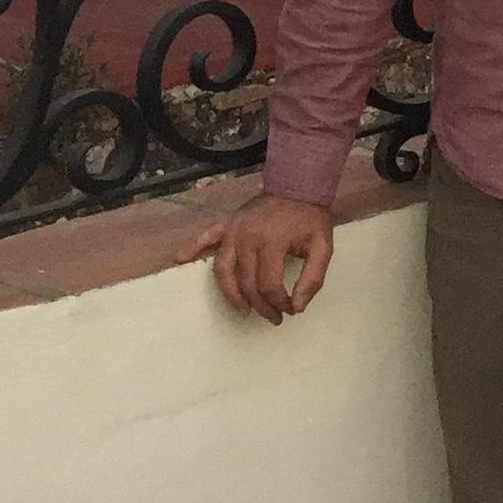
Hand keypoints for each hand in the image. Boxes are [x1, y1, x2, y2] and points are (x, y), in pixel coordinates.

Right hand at [184, 195, 334, 324]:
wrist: (298, 185)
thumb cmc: (309, 218)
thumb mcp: (323, 247)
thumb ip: (313, 278)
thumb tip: (297, 307)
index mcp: (272, 242)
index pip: (269, 285)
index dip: (279, 303)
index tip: (290, 310)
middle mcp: (248, 237)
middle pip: (246, 283)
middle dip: (260, 305)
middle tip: (273, 317)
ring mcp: (234, 230)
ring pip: (223, 270)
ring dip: (230, 294)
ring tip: (243, 309)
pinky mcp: (228, 224)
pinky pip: (206, 237)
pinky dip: (192, 248)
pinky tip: (179, 259)